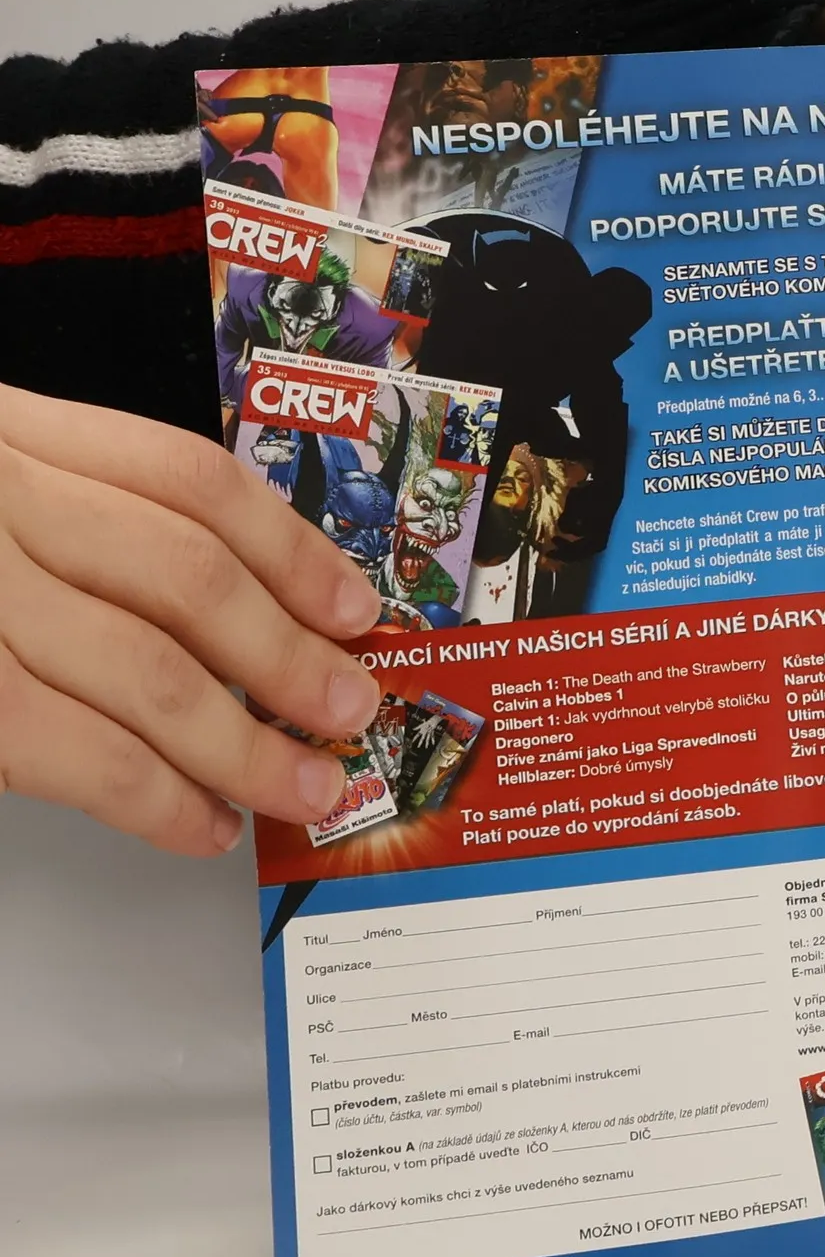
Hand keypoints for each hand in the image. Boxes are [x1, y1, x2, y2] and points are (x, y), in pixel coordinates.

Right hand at [0, 384, 384, 855]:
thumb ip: (78, 517)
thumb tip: (244, 617)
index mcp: (7, 432)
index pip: (185, 479)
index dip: (291, 550)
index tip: (358, 610)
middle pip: (183, 575)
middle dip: (287, 656)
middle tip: (354, 713)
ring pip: (136, 667)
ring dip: (242, 743)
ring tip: (305, 786)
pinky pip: (59, 747)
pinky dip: (148, 797)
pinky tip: (199, 824)